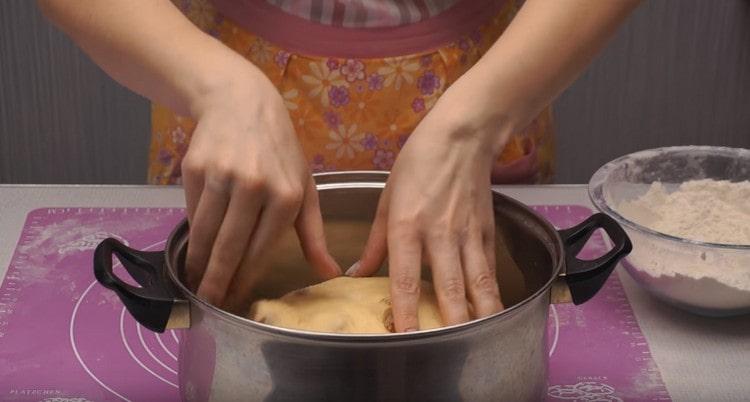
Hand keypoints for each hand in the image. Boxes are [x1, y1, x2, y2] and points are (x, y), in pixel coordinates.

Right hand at [182, 71, 340, 310]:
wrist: (242, 103)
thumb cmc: (279, 151)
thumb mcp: (305, 187)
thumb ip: (314, 234)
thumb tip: (329, 272)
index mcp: (287, 196)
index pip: (261, 249)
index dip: (245, 278)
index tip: (235, 298)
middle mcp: (255, 187)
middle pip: (230, 247)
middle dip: (217, 280)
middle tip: (209, 301)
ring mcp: (223, 176)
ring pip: (206, 233)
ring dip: (198, 262)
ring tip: (194, 281)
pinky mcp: (196, 168)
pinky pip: (192, 212)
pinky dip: (192, 232)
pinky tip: (192, 246)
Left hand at [352, 88, 506, 331]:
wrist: (462, 137)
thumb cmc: (418, 162)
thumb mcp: (387, 198)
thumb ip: (376, 242)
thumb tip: (359, 274)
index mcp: (407, 225)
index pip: (405, 279)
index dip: (406, 312)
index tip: (404, 337)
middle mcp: (439, 233)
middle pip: (449, 287)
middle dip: (451, 323)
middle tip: (449, 351)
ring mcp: (467, 233)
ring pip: (478, 282)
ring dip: (479, 315)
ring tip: (481, 340)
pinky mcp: (486, 230)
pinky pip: (489, 268)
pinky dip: (491, 292)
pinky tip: (490, 311)